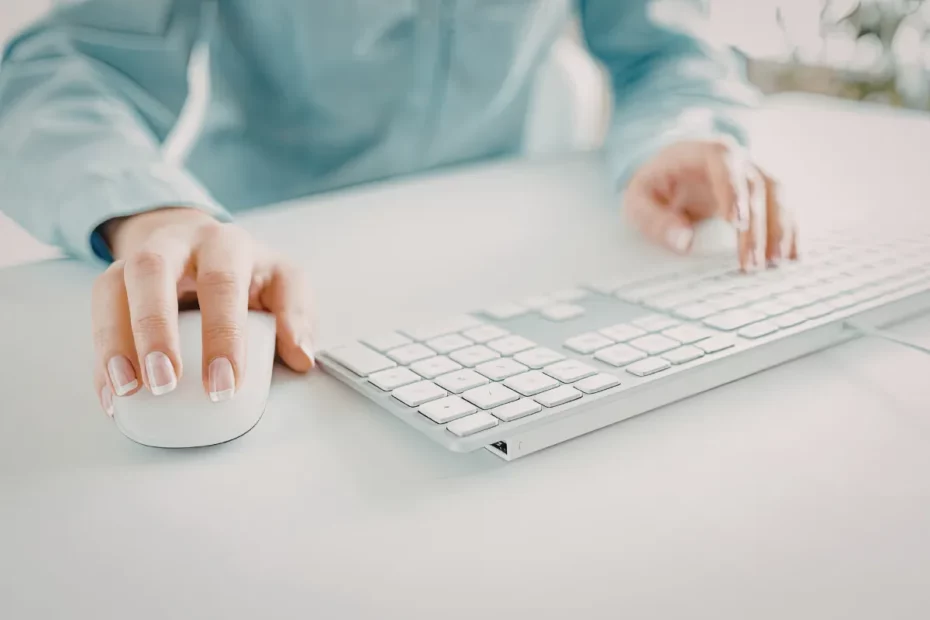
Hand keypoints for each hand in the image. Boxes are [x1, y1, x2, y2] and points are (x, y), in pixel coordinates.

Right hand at [92, 207, 314, 416]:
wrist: (199, 242)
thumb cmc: (247, 270)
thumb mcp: (283, 280)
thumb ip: (297, 312)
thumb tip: (301, 355)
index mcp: (224, 244)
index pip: (223, 283)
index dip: (222, 334)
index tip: (224, 384)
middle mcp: (175, 244)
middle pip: (152, 272)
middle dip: (154, 328)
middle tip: (165, 382)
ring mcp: (135, 260)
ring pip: (111, 289)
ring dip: (113, 342)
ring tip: (126, 390)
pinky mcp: (111, 284)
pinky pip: (96, 316)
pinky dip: (100, 359)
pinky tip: (110, 394)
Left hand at [622, 139, 797, 270]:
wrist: (667, 173)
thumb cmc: (653, 185)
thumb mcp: (637, 200)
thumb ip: (654, 219)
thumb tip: (683, 241)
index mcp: (703, 152)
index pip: (724, 163)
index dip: (733, 191)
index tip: (736, 223)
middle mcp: (736, 160)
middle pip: (756, 185)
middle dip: (757, 226)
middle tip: (751, 262)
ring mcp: (753, 174)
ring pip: (778, 195)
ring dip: (781, 230)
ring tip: (776, 263)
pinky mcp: (762, 193)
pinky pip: (784, 208)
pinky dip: (791, 231)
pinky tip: (792, 256)